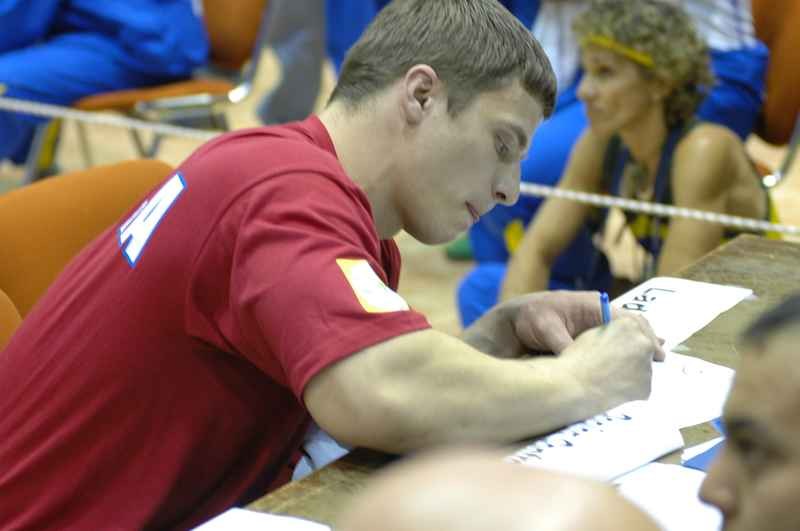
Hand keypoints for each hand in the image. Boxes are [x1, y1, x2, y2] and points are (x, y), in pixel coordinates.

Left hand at [463, 290, 658, 357]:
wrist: (512, 324)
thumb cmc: (530, 318)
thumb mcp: (545, 326)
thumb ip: (563, 343)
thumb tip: (576, 360)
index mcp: (592, 306)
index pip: (626, 319)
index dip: (642, 334)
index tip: (655, 351)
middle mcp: (597, 317)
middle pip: (630, 329)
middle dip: (647, 343)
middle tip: (661, 360)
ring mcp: (594, 331)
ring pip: (622, 340)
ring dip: (637, 351)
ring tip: (656, 364)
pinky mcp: (587, 343)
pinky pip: (610, 349)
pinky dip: (623, 357)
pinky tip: (633, 371)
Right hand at [558, 314, 663, 409]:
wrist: (573, 385)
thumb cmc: (577, 361)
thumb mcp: (594, 335)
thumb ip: (613, 334)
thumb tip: (621, 339)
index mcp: (629, 324)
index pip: (642, 329)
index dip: (636, 340)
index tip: (635, 347)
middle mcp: (643, 342)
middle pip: (646, 349)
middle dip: (636, 357)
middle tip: (618, 366)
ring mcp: (647, 365)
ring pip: (643, 371)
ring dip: (632, 375)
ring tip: (609, 379)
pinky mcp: (646, 386)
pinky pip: (641, 388)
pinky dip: (630, 391)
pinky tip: (612, 389)